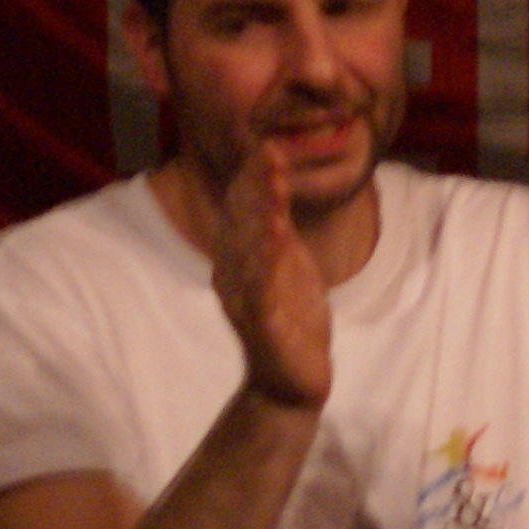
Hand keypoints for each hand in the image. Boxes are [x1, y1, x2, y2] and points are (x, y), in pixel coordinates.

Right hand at [208, 152, 329, 410]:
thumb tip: (272, 187)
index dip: (254, 179)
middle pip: (243, 223)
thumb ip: (277, 230)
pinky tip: (274, 243)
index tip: (267, 144)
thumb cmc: (292, 321)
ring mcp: (247, 299)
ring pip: (251, 250)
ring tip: (273, 184)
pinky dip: (266, 267)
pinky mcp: (262, 326)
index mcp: (242, 259)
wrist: (292, 383)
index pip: (244, 212)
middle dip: (257, 187)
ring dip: (262, 215)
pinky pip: (261, 293)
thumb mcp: (288, 268)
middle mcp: (236, 274)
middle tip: (269, 151)